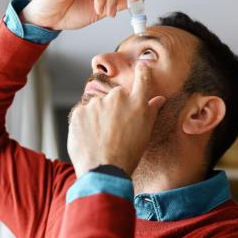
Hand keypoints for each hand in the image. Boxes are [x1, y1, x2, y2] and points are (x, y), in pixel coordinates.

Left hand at [67, 63, 165, 177]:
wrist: (104, 170)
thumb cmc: (128, 154)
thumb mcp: (146, 132)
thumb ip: (151, 111)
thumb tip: (159, 99)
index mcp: (137, 102)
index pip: (142, 78)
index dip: (142, 71)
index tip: (141, 67)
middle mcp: (117, 98)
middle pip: (116, 96)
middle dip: (114, 108)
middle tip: (115, 129)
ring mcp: (96, 104)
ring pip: (97, 106)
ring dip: (98, 116)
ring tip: (101, 138)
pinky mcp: (78, 112)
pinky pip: (82, 114)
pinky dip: (85, 124)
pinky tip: (90, 138)